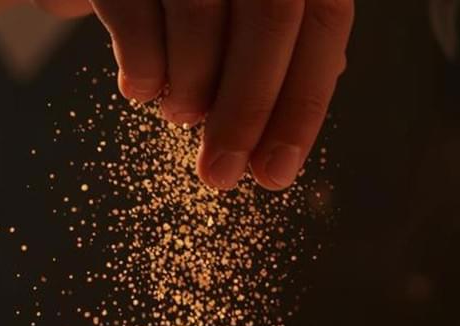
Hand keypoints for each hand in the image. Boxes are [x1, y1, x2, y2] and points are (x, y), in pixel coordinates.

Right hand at [50, 0, 352, 190]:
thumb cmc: (183, 0)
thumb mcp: (244, 16)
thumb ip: (283, 52)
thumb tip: (291, 133)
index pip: (323, 20)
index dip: (304, 102)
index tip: (275, 171)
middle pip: (271, 17)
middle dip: (249, 111)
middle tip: (222, 175)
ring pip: (203, 13)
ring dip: (194, 89)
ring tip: (181, 116)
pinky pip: (136, 11)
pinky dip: (145, 67)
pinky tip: (143, 89)